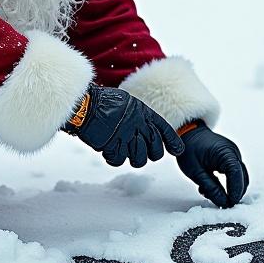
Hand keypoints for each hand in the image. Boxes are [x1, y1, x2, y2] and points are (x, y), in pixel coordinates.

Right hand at [64, 84, 184, 167]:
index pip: (163, 129)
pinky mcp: (110, 146)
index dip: (172, 141)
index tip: (178, 150)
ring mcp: (124, 137)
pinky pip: (119, 160)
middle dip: (153, 155)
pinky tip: (111, 152)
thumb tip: (148, 128)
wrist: (85, 105)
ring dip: (135, 159)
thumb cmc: (105, 102)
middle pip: (155, 150)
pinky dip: (114, 159)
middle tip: (146, 154)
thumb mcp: (129, 103)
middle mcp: (136, 126)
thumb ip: (140, 115)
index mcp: (142, 113)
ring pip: (139, 159)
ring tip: (127, 153)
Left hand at [176, 121, 248, 207]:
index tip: (230, 203)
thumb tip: (224, 202)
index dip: (235, 190)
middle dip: (234, 192)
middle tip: (223, 205)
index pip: (236, 174)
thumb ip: (211, 188)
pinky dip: (228, 183)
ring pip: (240, 177)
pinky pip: (234, 173)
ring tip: (215, 196)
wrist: (188, 133)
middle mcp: (233, 152)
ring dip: (231, 188)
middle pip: (242, 177)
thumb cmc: (189, 149)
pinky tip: (213, 187)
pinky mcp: (231, 157)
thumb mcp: (196, 172)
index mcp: (225, 152)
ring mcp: (234, 154)